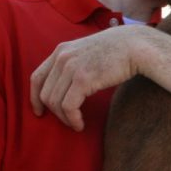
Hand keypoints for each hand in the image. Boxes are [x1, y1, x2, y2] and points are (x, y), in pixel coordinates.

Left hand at [30, 26, 150, 130]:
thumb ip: (74, 63)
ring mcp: (71, 67)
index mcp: (61, 51)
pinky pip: (68, 106)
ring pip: (54, 102)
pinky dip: (72, 119)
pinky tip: (80, 125)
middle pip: (44, 93)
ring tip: (76, 124)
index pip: (37, 77)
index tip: (40, 111)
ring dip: (64, 118)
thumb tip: (68, 83)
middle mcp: (62, 58)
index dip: (34, 97)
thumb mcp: (87, 52)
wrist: (135, 46)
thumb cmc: (118, 51)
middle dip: (53, 112)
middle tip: (67, 121)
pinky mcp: (82, 79)